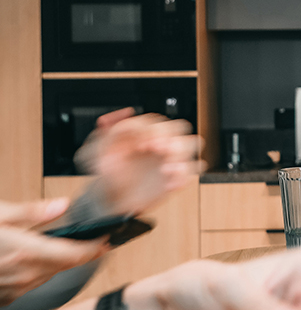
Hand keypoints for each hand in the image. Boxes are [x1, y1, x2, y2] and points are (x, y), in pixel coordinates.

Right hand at [0, 198, 106, 305]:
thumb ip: (31, 212)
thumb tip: (60, 206)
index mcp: (26, 251)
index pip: (75, 254)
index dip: (96, 248)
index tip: (108, 240)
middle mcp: (24, 273)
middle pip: (68, 266)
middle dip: (85, 253)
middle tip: (99, 243)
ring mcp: (15, 288)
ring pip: (52, 275)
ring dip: (63, 263)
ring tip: (70, 249)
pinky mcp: (7, 296)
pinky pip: (33, 285)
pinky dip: (41, 273)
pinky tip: (39, 262)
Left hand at [76, 109, 202, 214]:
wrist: (110, 198)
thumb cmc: (107, 171)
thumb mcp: (98, 147)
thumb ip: (110, 128)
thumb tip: (127, 111)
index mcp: (144, 132)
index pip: (158, 121)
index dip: (151, 130)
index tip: (139, 144)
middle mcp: (161, 142)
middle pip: (181, 127)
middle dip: (170, 138)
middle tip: (156, 149)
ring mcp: (170, 159)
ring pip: (193, 144)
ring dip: (181, 155)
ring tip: (165, 168)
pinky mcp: (175, 178)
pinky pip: (190, 173)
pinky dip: (182, 177)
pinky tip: (167, 184)